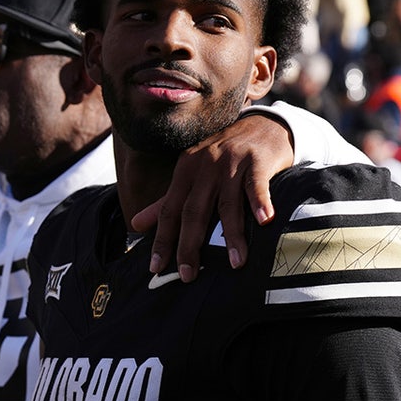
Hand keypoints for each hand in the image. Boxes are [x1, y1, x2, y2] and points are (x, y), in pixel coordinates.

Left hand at [132, 114, 293, 281]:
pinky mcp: (257, 161)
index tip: (156, 267)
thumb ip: (166, 201)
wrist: (262, 125)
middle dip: (189, 244)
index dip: (162, 239)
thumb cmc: (224, 156)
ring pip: (228, 204)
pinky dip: (261, 203)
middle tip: (188, 275)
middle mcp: (205, 166)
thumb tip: (135, 224)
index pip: (170, 210)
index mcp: (185, 170)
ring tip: (236, 263)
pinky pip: (257, 185)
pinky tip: (265, 222)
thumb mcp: (192, 173)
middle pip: (194, 211)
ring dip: (232, 235)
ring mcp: (232, 162)